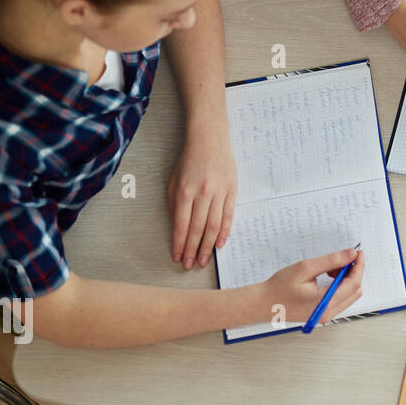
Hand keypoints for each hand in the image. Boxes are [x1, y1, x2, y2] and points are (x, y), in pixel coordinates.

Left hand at [168, 129, 238, 268]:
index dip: (180, 244)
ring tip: (204, 260)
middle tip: (190, 265)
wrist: (210, 140)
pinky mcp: (232, 191)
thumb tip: (178, 228)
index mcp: (184, 192)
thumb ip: (175, 204)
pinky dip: (224, 232)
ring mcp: (219, 193)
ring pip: (214, 226)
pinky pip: (228, 216)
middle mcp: (202, 194)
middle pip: (198, 229)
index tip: (177, 257)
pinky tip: (219, 244)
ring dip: (208, 246)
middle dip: (193, 250)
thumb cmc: (189, 160)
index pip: (182, 225)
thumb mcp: (174, 180)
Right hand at [262, 248, 364, 324]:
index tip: (358, 253)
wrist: (263, 303)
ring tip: (331, 268)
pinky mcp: (322, 314)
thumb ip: (331, 261)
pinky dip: (340, 286)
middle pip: (354, 290)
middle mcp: (328, 312)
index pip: (353, 283)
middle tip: (344, 258)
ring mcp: (326, 315)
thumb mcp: (306, 268)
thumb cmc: (279, 287)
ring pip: (349, 295)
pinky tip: (328, 277)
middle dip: (354, 272)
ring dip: (347, 279)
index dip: (359, 266)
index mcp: (324, 302)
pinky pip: (340, 299)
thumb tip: (350, 254)